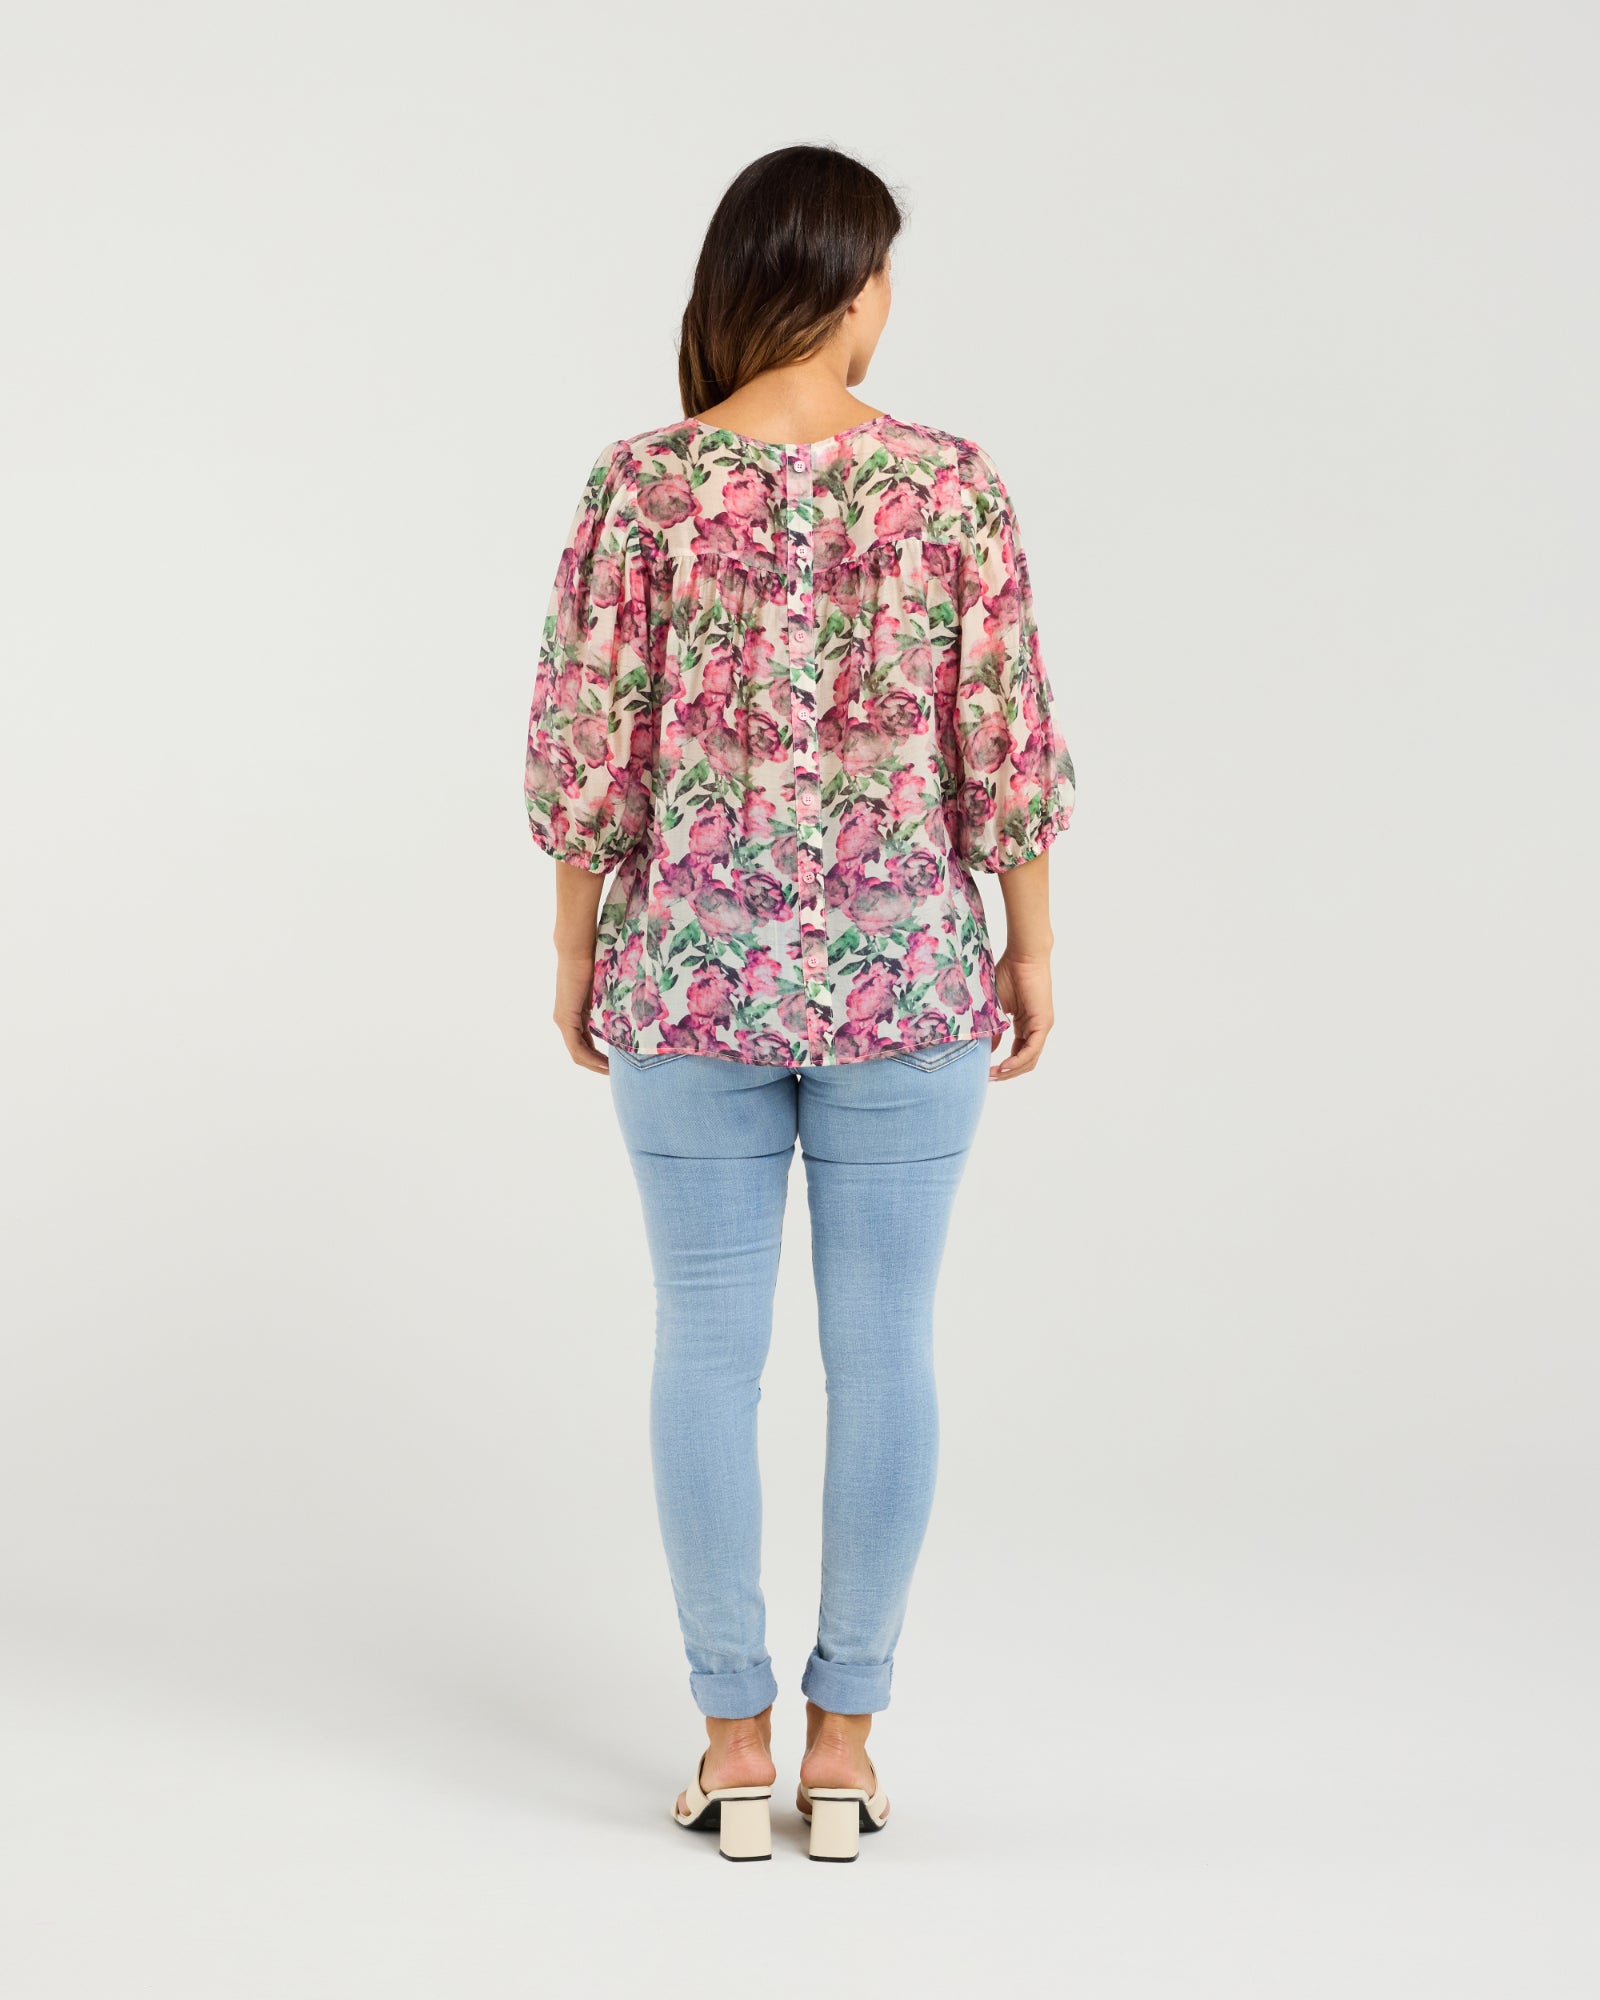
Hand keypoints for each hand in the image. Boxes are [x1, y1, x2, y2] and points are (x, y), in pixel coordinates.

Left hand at [553, 947, 608, 1073]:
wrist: (578, 948)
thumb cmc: (595, 960)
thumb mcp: (607, 988)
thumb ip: (613, 1001)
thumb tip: (636, 1005)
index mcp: (575, 1013)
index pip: (586, 1042)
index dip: (600, 1056)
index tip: (617, 1063)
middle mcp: (566, 1020)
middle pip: (581, 1052)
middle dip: (598, 1064)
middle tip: (616, 1073)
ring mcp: (563, 1020)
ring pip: (578, 1053)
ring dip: (595, 1065)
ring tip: (612, 1073)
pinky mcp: (565, 1019)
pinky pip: (577, 1047)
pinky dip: (590, 1058)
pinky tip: (604, 1065)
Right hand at [990, 952, 1052, 1080]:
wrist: (1022, 956)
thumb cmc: (1008, 974)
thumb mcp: (995, 1008)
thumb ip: (993, 1029)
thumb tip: (987, 1050)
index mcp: (1026, 1025)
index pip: (1017, 1054)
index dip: (1003, 1067)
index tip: (985, 1072)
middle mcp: (1036, 1029)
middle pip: (1025, 1061)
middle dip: (1007, 1073)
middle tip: (988, 1078)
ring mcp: (1041, 1027)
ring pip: (1029, 1059)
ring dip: (1011, 1071)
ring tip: (994, 1075)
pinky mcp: (1043, 1023)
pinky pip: (1032, 1049)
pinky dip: (1018, 1060)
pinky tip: (1004, 1066)